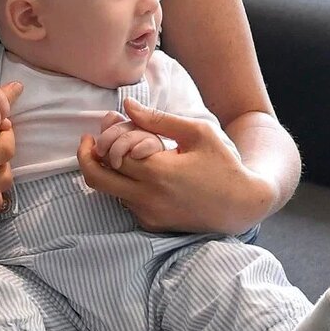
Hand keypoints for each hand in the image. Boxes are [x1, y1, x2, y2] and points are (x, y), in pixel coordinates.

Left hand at [77, 98, 275, 233]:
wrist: (243, 205)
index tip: (105, 125)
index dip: (105, 137)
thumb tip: (126, 105)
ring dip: (107, 171)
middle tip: (88, 142)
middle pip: (96, 178)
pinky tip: (139, 173)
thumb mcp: (197, 133)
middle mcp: (148, 197)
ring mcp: (148, 214)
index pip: (112, 153)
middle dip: (86, 157)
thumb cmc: (223, 164)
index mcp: (158, 172)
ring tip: (120, 153)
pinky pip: (125, 203)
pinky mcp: (152, 225)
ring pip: (109, 191)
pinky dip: (123, 186)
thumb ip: (158, 119)